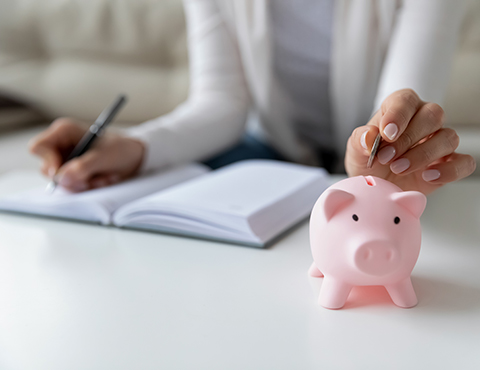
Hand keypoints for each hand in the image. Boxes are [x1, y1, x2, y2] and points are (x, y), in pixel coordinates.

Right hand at [29, 118, 144, 191]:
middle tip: (90, 180)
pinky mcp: (75, 173)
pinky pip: (73, 187)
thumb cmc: (122, 148)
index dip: (48, 162)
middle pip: (48, 169)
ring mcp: (67, 161)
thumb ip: (83, 167)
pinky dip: (89, 187)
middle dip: (71, 178)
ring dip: (84, 184)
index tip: (63, 174)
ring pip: (62, 181)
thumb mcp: (105, 157)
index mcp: (63, 132)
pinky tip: (104, 179)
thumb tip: (62, 177)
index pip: (39, 147)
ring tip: (104, 177)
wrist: (137, 157)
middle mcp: (61, 146)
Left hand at [345, 89, 475, 194]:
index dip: (398, 114)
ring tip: (398, 168)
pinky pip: (464, 162)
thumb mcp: (355, 151)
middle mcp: (424, 120)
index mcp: (400, 109)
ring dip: (423, 155)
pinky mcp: (449, 164)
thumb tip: (369, 136)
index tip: (386, 133)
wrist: (374, 185)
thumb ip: (360, 140)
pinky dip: (449, 170)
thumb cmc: (368, 161)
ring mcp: (439, 141)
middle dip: (409, 138)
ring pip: (448, 137)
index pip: (406, 100)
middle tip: (387, 157)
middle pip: (433, 115)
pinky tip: (427, 176)